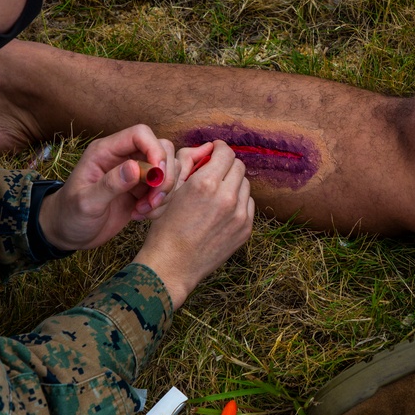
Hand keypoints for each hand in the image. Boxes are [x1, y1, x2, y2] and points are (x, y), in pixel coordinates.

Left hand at [37, 125, 178, 249]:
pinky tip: (141, 216)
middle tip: (153, 200)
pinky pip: (164, 190)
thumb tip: (135, 167)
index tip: (157, 176)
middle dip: (164, 176)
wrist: (67, 233)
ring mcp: (134, 174)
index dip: (155, 150)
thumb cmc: (69, 214)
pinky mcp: (141, 191)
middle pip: (161, 150)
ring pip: (167, 171)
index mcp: (106, 152)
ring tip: (143, 211)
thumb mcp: (86, 202)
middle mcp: (123, 158)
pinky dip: (160, 205)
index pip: (141, 134)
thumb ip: (110, 184)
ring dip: (163, 193)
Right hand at [133, 141, 254, 308]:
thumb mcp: (173, 191)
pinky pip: (248, 204)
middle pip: (239, 166)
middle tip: (216, 169)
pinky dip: (239, 202)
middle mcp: (227, 197)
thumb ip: (193, 168)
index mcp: (206, 183)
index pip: (226, 153)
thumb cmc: (166, 228)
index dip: (220, 149)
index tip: (216, 150)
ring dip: (234, 183)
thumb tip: (209, 152)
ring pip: (245, 185)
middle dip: (227, 164)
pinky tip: (223, 208)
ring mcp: (239, 215)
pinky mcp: (246, 229)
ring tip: (218, 191)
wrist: (172, 265)